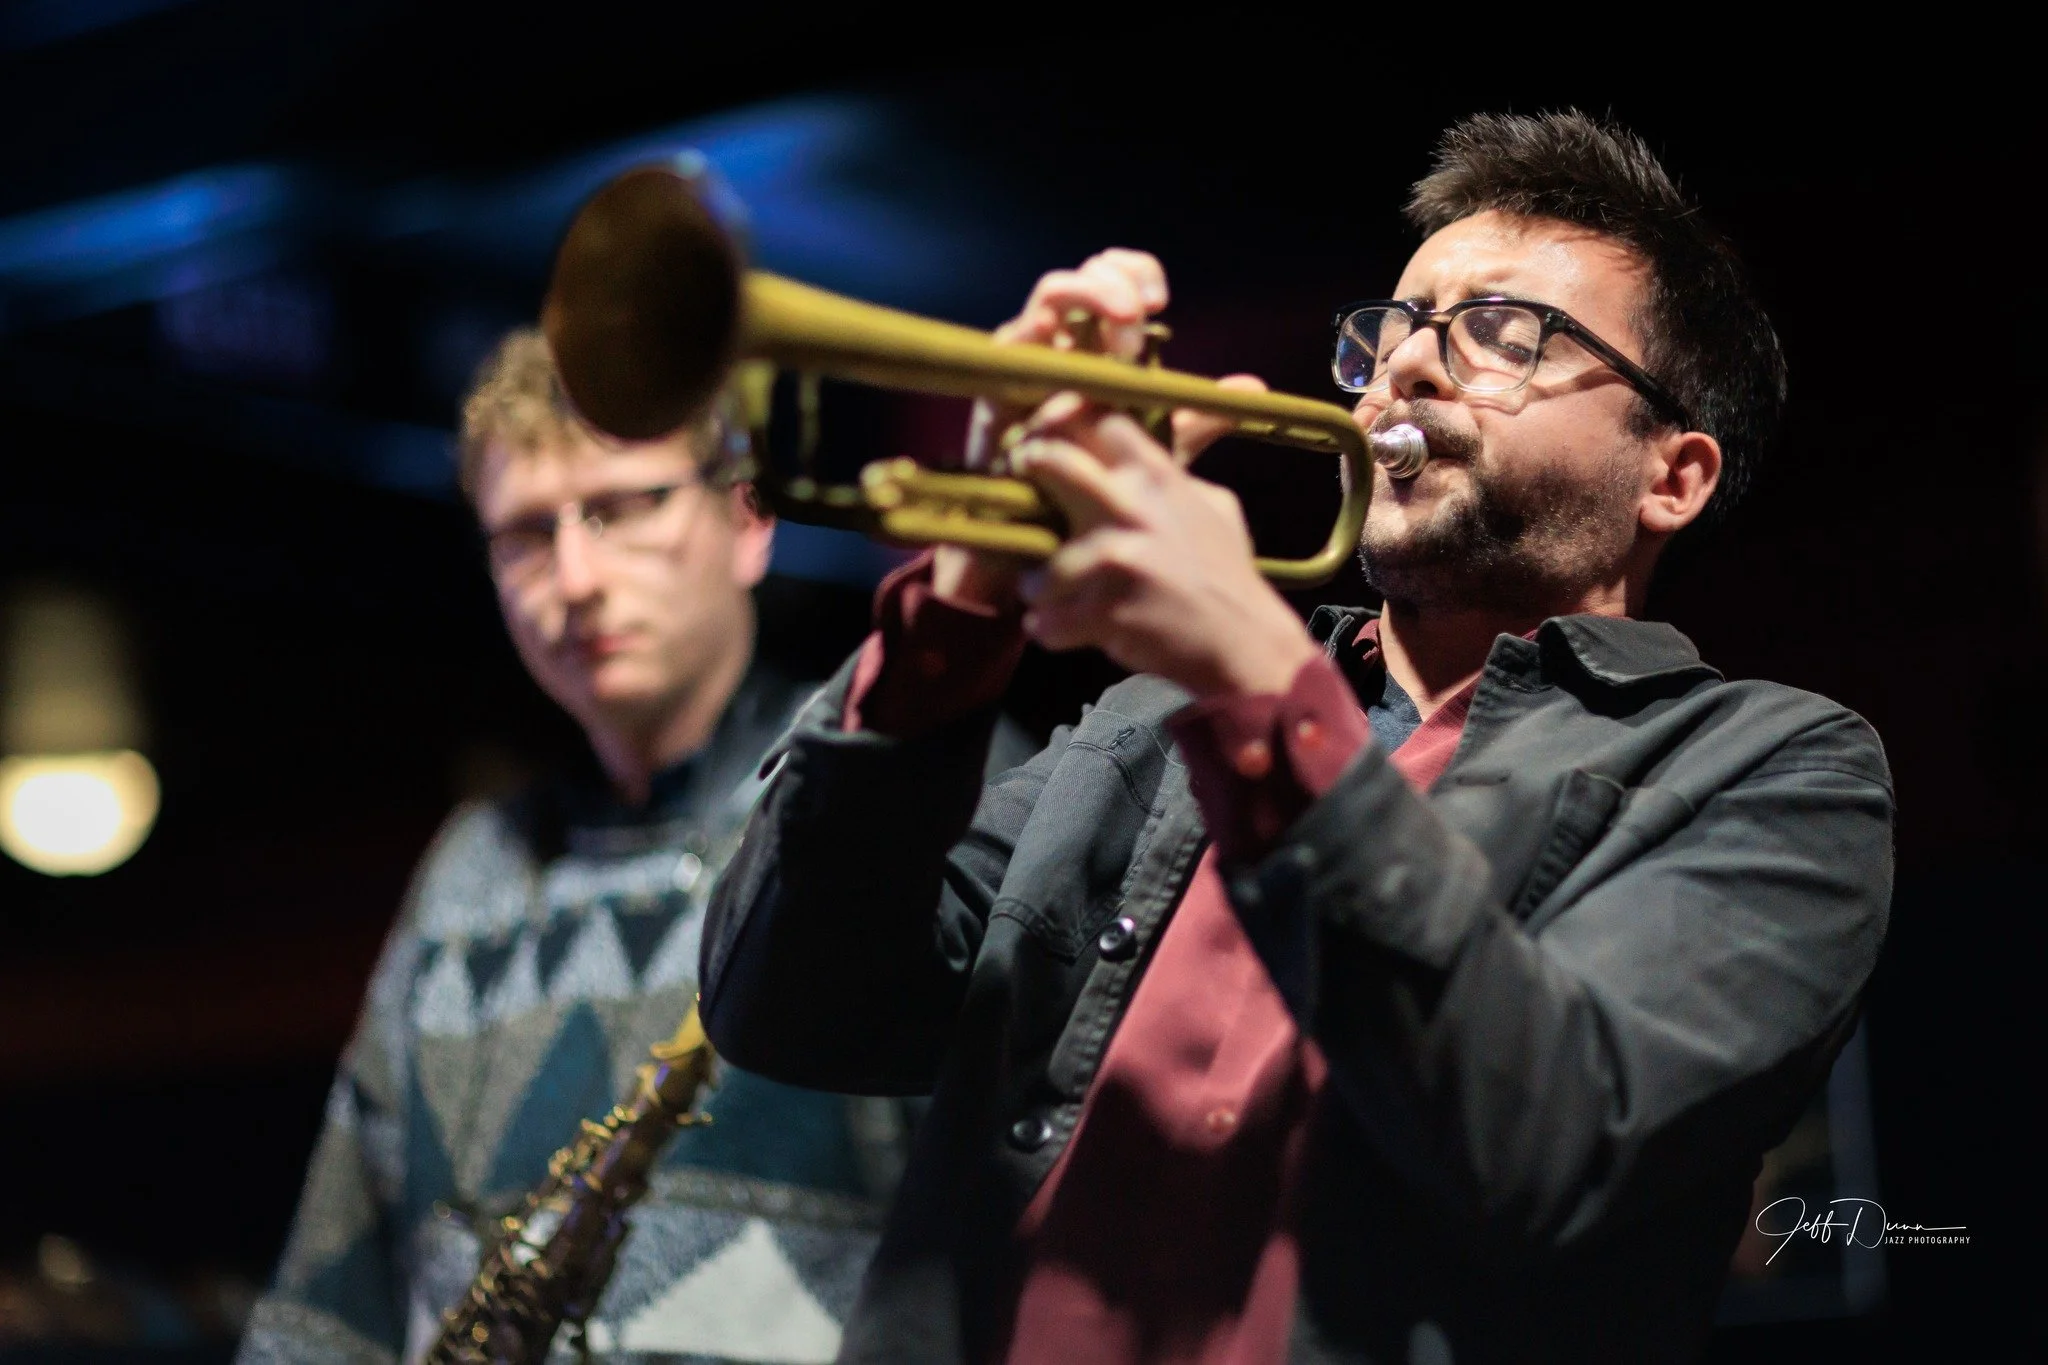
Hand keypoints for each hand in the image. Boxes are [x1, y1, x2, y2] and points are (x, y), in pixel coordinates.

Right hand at [936, 249, 1170, 609]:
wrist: (1045, 543)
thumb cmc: (1095, 488)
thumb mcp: (1153, 449)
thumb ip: (1197, 418)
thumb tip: (1255, 388)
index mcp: (1098, 347)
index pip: (1115, 281)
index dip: (1136, 274)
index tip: (1161, 301)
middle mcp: (1061, 345)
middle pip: (1080, 277)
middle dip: (1111, 284)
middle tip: (1138, 317)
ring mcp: (1026, 364)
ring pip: (1045, 300)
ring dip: (1083, 300)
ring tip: (1116, 333)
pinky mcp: (995, 391)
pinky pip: (1006, 348)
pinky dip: (1029, 335)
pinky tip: (1050, 337)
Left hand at [1008, 396, 1321, 699]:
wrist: (1246, 642)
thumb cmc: (1228, 574)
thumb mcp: (1215, 506)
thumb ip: (1175, 477)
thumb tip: (1150, 453)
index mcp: (1158, 478)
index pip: (1101, 422)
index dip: (1071, 425)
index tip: (1053, 438)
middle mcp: (1132, 508)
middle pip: (1052, 461)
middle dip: (1028, 469)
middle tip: (1015, 491)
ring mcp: (1116, 560)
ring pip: (1038, 564)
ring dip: (1037, 584)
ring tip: (1048, 596)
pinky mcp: (1104, 611)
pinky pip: (1046, 620)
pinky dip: (1049, 629)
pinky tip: (1060, 629)